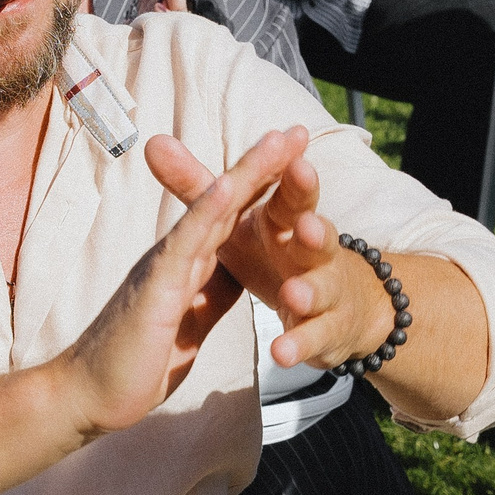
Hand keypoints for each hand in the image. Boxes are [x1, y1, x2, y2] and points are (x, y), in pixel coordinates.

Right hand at [62, 127, 309, 436]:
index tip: (292, 155)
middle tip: (297, 129)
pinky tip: (229, 186)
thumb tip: (237, 274)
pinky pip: (185, 243)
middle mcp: (176, 255)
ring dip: (246, 174)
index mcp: (188, 265)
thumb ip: (211, 296)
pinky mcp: (154, 287)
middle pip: (226, 200)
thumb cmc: (134, 364)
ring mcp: (164, 266)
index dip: (261, 184)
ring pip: (212, 210)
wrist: (87, 397)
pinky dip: (207, 212)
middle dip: (263, 164)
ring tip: (278, 141)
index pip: (231, 216)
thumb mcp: (190, 325)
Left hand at [146, 127, 396, 373]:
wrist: (340, 304)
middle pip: (316, 236)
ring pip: (320, 289)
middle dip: (314, 229)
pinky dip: (299, 342)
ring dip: (309, 290)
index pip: (290, 192)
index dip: (287, 174)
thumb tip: (153, 142)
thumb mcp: (235, 220)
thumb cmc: (278, 252)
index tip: (288, 148)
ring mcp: (325, 292)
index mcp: (289, 219)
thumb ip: (198, 187)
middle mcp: (313, 251)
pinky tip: (282, 351)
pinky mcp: (326, 331)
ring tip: (294, 293)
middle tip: (307, 226)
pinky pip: (314, 337)